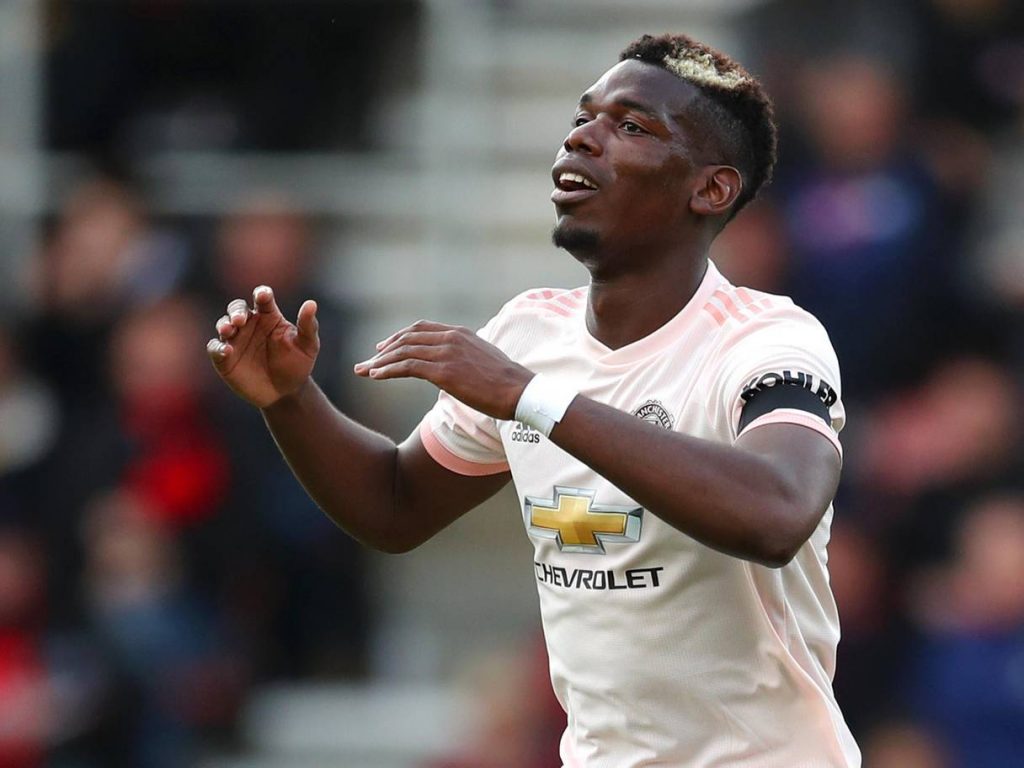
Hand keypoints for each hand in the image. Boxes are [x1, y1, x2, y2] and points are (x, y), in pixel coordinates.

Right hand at [207, 285, 318, 407]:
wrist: (287, 392)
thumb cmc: (297, 363)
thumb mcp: (308, 345)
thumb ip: (308, 325)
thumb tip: (312, 304)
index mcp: (269, 316)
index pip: (263, 299)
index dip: (262, 294)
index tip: (263, 296)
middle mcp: (249, 324)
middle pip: (237, 308)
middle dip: (237, 311)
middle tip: (240, 319)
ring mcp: (236, 340)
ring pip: (224, 325)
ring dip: (224, 325)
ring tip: (229, 330)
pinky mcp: (225, 358)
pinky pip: (216, 348)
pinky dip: (217, 348)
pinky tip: (226, 351)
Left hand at [354, 320, 533, 418]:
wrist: (520, 391)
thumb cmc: (507, 382)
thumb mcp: (484, 361)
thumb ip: (467, 359)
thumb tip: (458, 370)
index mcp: (460, 333)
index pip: (422, 328)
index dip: (400, 336)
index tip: (385, 346)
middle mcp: (450, 338)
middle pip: (407, 338)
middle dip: (385, 349)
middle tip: (369, 360)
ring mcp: (446, 353)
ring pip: (403, 352)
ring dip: (380, 362)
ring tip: (364, 371)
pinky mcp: (443, 371)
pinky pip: (407, 367)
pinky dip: (387, 371)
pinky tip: (375, 376)